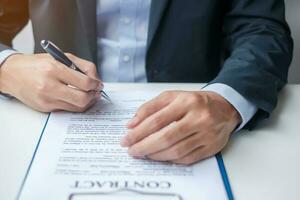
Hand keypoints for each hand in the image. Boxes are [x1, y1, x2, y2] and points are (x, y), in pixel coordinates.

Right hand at [0, 53, 102, 111]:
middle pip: (83, 98)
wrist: (12, 74)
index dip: (96, 85)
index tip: (98, 84)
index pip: (85, 82)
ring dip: (87, 102)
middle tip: (96, 92)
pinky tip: (76, 98)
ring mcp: (47, 99)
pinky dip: (75, 105)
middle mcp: (50, 85)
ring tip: (88, 95)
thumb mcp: (60, 57)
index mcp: (55, 68)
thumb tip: (96, 79)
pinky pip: (67, 109)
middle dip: (94, 96)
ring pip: (77, 107)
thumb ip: (81, 66)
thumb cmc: (37, 64)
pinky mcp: (45, 108)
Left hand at [121, 91, 240, 164]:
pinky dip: (171, 160)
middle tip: (132, 150)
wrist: (224, 107)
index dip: (138, 132)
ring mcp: (206, 134)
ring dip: (156, 155)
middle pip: (166, 137)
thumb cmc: (194, 102)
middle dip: (144, 146)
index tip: (126, 139)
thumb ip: (150, 108)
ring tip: (144, 154)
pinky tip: (161, 156)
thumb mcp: (172, 97)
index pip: (157, 120)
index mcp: (186, 102)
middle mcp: (198, 118)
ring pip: (176, 151)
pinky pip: (187, 159)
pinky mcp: (211, 147)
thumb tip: (131, 124)